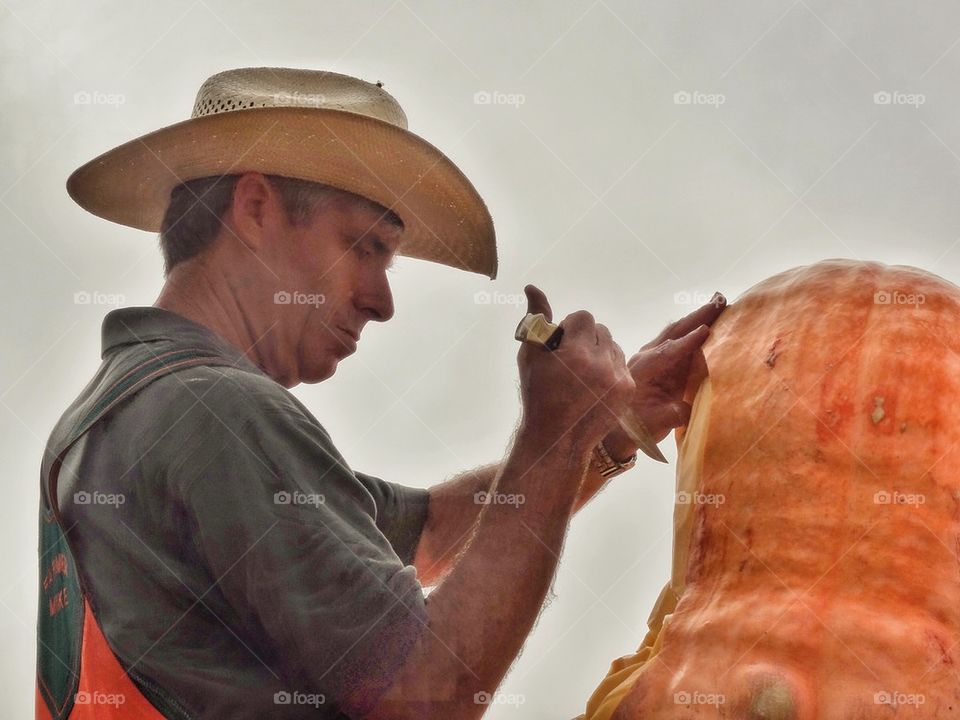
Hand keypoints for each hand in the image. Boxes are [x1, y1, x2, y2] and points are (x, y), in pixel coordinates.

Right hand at [517, 284, 635, 451]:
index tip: (561, 346)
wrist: (556, 439)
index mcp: (575, 352)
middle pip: (601, 329)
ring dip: (599, 352)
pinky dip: (609, 369)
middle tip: (571, 360)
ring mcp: (617, 377)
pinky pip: (621, 364)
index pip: (584, 317)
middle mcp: (600, 362)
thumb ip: (536, 319)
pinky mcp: (627, 389)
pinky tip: (593, 385)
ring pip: (613, 345)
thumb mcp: (530, 356)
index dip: (570, 329)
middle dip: (586, 339)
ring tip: (582, 374)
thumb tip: (532, 287)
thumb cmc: (537, 395)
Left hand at [603, 293, 726, 459]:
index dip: (687, 342)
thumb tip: (688, 408)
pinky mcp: (662, 360)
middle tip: (719, 300)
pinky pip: (678, 340)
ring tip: (718, 302)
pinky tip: (709, 319)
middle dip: (697, 317)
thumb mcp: (655, 424)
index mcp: (644, 370)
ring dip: (697, 317)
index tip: (705, 330)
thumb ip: (671, 415)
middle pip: (673, 332)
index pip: (667, 353)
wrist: (620, 430)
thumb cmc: (636, 427)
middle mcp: (648, 357)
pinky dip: (694, 327)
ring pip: (676, 332)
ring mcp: (654, 356)